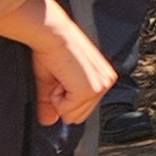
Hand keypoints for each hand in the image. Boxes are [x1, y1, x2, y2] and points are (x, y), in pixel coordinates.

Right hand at [30, 0, 113, 128]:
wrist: (52, 33)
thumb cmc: (52, 49)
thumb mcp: (53, 81)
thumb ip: (52, 103)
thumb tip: (49, 122)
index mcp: (103, 78)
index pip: (82, 109)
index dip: (62, 97)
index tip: (61, 76)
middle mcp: (107, 82)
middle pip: (77, 117)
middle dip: (61, 100)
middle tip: (60, 77)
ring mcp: (101, 87)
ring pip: (71, 116)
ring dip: (58, 98)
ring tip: (61, 75)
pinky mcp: (90, 90)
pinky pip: (66, 111)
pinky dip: (56, 97)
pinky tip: (61, 76)